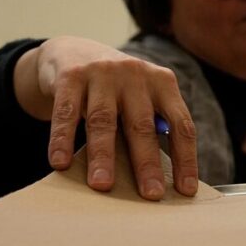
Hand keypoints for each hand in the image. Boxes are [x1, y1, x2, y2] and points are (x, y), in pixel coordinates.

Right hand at [13, 36, 198, 199]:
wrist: (75, 51)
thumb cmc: (116, 87)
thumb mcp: (141, 96)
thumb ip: (151, 125)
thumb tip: (161, 177)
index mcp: (163, 82)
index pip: (180, 124)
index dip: (185, 158)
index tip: (185, 190)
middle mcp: (136, 74)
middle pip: (143, 125)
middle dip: (147, 163)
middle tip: (151, 194)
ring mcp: (103, 72)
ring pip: (104, 120)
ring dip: (103, 155)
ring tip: (102, 185)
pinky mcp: (70, 75)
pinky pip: (66, 112)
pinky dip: (62, 139)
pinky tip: (60, 163)